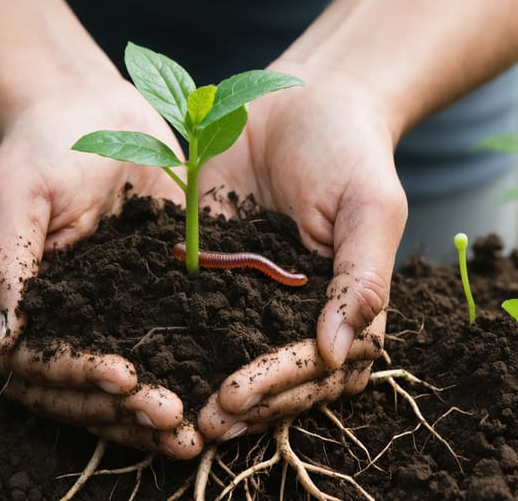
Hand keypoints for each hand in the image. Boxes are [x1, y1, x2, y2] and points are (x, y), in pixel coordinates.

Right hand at [0, 77, 202, 458]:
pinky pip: (166, 351)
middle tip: (171, 417)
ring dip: (153, 415)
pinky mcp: (149, 304)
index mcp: (19, 309)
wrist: (94, 113)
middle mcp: (61, 326)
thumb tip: (3, 342)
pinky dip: (187, 376)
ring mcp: (107, 320)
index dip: (76, 380)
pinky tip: (219, 390)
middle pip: (81, 393)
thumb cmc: (42, 147)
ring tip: (195, 430)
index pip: (37, 368)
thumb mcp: (15, 193)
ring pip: (123, 389)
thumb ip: (4, 263)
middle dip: (122, 412)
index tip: (122, 376)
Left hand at [197, 64, 406, 439]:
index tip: (239, 394)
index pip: (318, 368)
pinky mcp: (211, 267)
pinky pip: (193, 310)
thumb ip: (361, 279)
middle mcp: (295, 310)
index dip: (281, 386)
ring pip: (233, 356)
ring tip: (177, 413)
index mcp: (341, 305)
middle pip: (277, 377)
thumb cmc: (348, 149)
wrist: (299, 96)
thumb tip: (338, 355)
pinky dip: (175, 339)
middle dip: (245, 404)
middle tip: (206, 421)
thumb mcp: (369, 208)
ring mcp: (251, 293)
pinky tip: (147, 360)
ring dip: (208, 388)